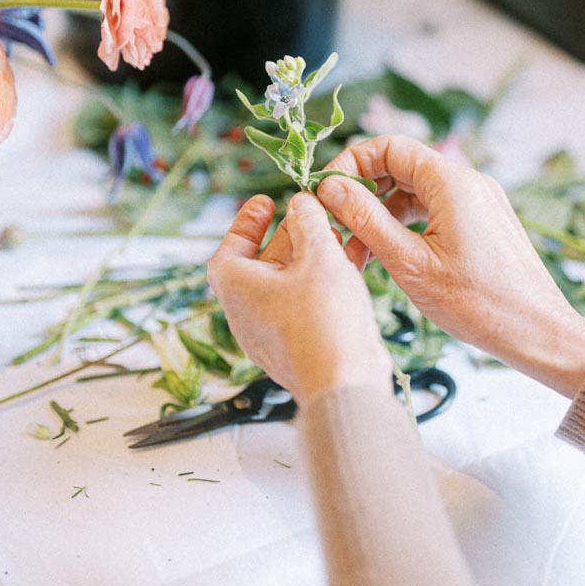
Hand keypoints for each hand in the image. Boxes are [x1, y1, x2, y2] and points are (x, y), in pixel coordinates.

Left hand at [207, 191, 393, 405]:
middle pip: (264, 263)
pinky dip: (327, 280)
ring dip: (314, 256)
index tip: (265, 202)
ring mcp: (274, 333)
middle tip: (312, 212)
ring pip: (291, 284)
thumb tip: (301, 203)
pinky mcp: (302, 345)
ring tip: (339, 233)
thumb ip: (310, 223)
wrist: (343, 382)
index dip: (246, 223)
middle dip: (290, 235)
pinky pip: (309, 304)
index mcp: (236, 288)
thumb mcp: (318, 256)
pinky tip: (355, 260)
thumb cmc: (321, 318)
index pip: (229, 249)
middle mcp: (248, 313)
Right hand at [317, 136, 584, 396]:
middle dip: (362, 194)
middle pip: (400, 167)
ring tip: (357, 254)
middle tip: (335, 228)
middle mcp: (468, 181)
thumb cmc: (477, 304)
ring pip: (415, 192)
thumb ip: (366, 219)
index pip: (389, 147)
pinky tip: (388, 256)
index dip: (351, 164)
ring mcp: (478, 200)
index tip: (326, 194)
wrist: (538, 332)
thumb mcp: (409, 263)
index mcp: (451, 182)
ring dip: (381, 215)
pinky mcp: (482, 221)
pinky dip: (406, 226)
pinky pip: (434, 209)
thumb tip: (329, 186)